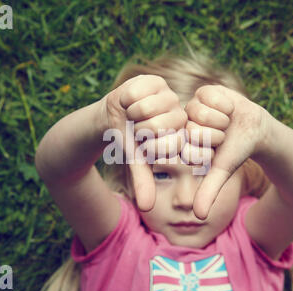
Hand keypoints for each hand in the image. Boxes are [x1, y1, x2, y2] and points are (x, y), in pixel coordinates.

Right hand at [104, 75, 186, 211]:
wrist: (112, 118)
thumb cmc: (129, 141)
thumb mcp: (136, 161)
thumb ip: (144, 181)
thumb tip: (147, 208)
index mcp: (180, 134)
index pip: (168, 142)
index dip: (148, 143)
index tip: (143, 141)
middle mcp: (179, 114)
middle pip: (158, 124)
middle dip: (139, 128)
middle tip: (137, 126)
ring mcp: (169, 95)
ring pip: (147, 107)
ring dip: (132, 112)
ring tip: (134, 113)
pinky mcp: (155, 81)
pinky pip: (137, 91)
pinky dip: (126, 98)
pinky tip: (130, 100)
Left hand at [183, 85, 271, 218]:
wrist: (254, 128)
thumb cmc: (236, 151)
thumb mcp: (223, 170)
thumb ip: (209, 191)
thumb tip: (199, 216)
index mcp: (182, 144)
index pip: (188, 146)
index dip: (209, 148)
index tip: (217, 148)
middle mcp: (182, 125)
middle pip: (193, 129)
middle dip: (216, 133)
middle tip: (223, 133)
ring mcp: (191, 107)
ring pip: (201, 112)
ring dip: (222, 118)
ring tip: (226, 121)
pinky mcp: (202, 92)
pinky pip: (209, 96)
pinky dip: (225, 103)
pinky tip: (227, 108)